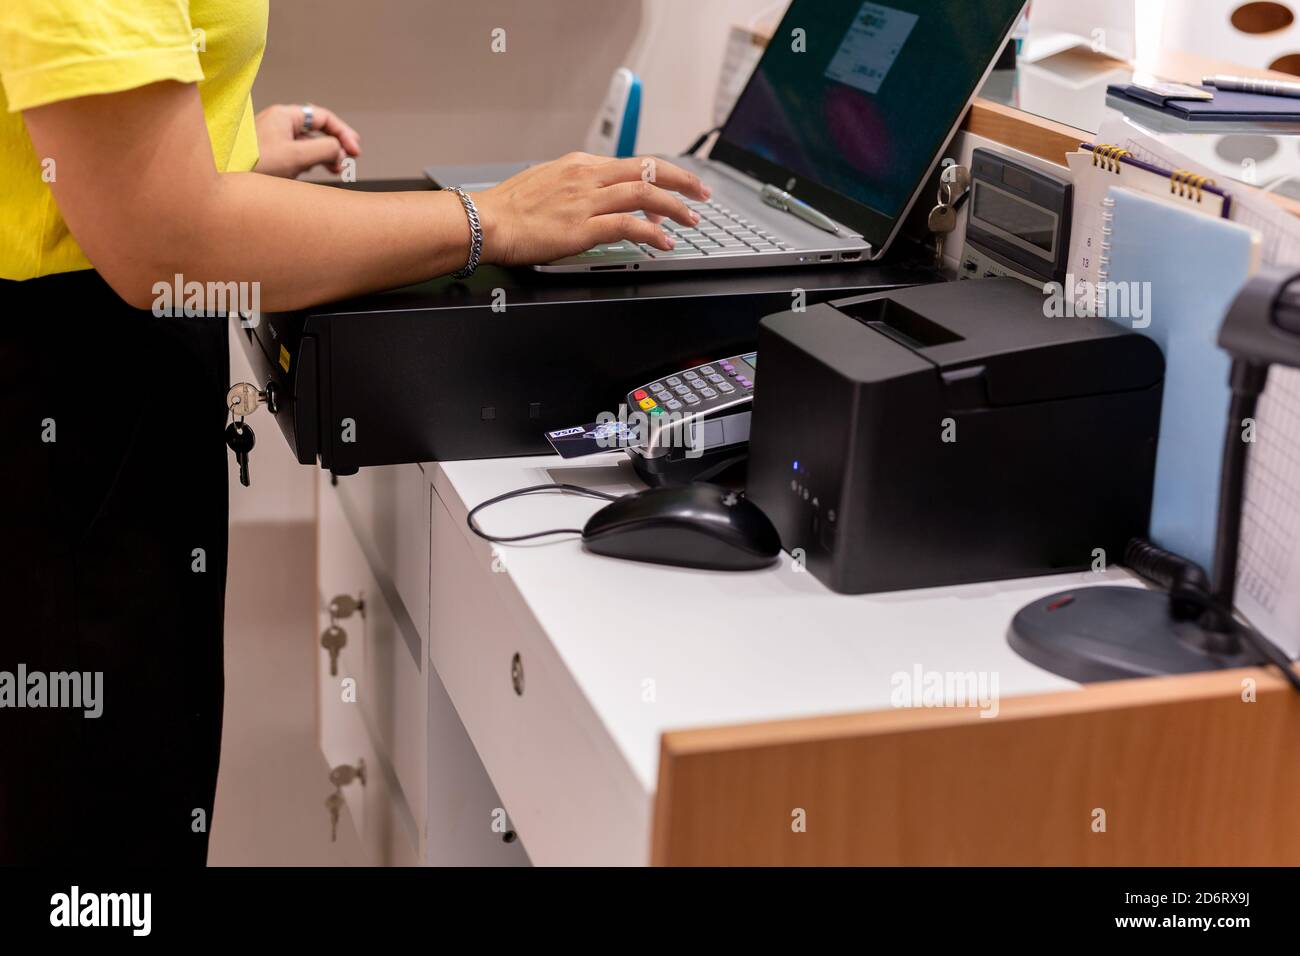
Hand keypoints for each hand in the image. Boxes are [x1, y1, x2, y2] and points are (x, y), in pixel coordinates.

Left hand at [253, 103, 360, 178]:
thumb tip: (340, 150)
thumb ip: (325, 148)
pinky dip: (312, 163)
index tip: (355, 150)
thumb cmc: (254, 165)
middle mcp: (280, 124)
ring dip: (325, 156)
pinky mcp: (272, 156)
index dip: (343, 133)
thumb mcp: (297, 156)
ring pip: (309, 144)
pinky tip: (314, 173)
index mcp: (285, 116)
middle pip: (318, 130)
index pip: (323, 118)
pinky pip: (298, 156)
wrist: (224, 181)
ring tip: (336, 170)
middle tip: (349, 160)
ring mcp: (275, 140)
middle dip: (335, 145)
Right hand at [471, 152, 710, 265]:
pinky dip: (652, 233)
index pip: (632, 164)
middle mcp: (588, 176)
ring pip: (645, 194)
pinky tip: (664, 242)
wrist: (486, 221)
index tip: (676, 186)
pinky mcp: (583, 227)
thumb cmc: (508, 209)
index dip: (661, 175)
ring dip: (675, 208)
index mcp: (580, 165)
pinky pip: (629, 225)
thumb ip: (577, 187)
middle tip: (701, 193)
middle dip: (681, 181)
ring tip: (691, 221)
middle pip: (648, 170)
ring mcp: (587, 200)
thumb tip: (598, 199)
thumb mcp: (547, 183)